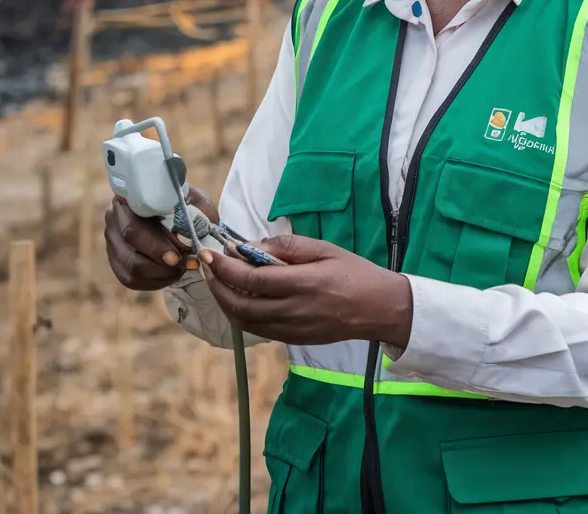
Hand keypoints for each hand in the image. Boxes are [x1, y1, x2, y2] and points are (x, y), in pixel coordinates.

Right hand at [103, 186, 216, 291]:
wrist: (184, 214)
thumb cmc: (188, 205)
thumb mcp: (196, 201)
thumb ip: (196, 211)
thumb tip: (192, 233)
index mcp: (130, 197)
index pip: (134, 225)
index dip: (154, 244)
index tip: (176, 257)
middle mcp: (115, 217)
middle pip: (130, 249)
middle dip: (159, 260)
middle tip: (182, 265)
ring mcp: (113, 240)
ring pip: (129, 268)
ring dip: (159, 274)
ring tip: (180, 269)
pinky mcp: (116, 260)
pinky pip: (130, 279)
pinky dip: (153, 282)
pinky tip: (171, 276)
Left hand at [200, 235, 412, 347]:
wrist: (379, 308)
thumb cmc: (354, 272)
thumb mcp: (324, 249)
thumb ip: (287, 247)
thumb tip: (252, 247)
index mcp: (303, 283)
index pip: (251, 279)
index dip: (226, 267)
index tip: (211, 253)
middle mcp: (293, 310)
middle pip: (241, 304)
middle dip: (217, 285)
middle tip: (208, 267)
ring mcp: (292, 329)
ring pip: (245, 322)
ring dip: (225, 302)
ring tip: (218, 282)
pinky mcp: (293, 339)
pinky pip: (258, 330)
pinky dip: (241, 314)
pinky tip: (240, 298)